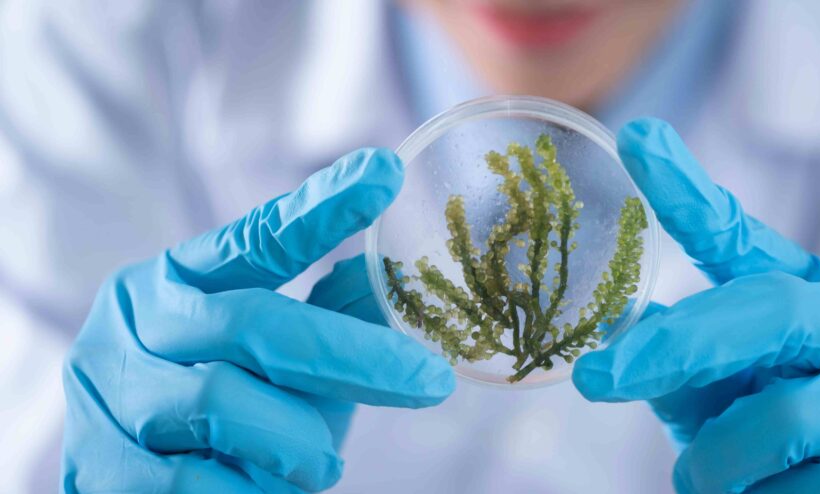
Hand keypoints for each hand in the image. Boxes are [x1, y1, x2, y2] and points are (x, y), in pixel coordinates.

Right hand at [61, 149, 454, 492]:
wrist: (132, 487)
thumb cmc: (220, 417)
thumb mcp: (275, 362)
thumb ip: (328, 318)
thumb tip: (397, 277)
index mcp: (177, 279)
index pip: (256, 237)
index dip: (322, 208)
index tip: (386, 172)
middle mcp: (134, 323)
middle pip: (254, 322)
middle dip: (354, 356)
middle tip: (430, 380)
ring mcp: (108, 393)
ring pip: (222, 404)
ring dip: (297, 441)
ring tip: (322, 464)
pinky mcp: (96, 467)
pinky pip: (191, 482)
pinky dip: (250, 490)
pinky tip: (269, 490)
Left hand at [573, 119, 819, 492]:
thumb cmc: (788, 438)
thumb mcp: (725, 392)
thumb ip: (683, 362)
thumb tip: (624, 330)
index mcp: (800, 295)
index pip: (738, 236)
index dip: (687, 192)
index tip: (637, 139)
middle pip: (767, 310)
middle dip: (679, 345)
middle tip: (598, 377)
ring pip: (784, 419)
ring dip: (720, 462)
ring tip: (707, 479)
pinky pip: (817, 486)